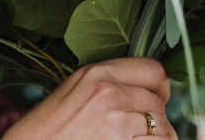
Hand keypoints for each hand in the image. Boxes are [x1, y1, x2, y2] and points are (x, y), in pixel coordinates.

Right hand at [1, 58, 175, 139]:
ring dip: (157, 138)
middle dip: (156, 119)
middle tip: (141, 131)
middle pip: (158, 102)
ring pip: (163, 128)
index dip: (159, 89)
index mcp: (97, 73)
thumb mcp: (72, 93)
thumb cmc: (41, 132)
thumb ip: (106, 86)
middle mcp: (109, 92)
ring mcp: (117, 121)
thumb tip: (140, 93)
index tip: (156, 100)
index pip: (153, 70)